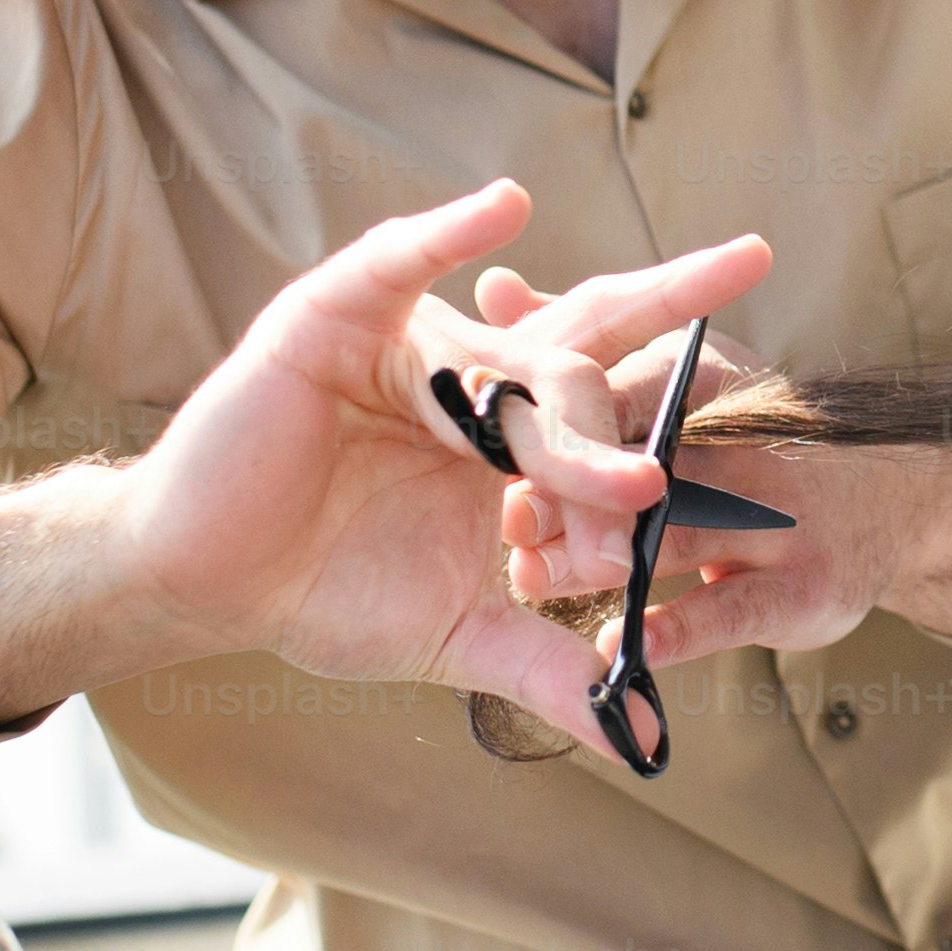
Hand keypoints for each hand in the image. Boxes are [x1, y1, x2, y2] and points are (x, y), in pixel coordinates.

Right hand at [0, 185, 771, 739]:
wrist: (211, 580)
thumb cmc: (328, 593)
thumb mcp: (458, 637)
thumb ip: (551, 670)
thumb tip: (643, 739)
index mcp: (514, 445)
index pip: (615, 421)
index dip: (671, 442)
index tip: (740, 462)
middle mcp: (477, 380)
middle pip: (589, 353)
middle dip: (661, 352)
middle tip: (729, 331)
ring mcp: (411, 343)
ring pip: (511, 347)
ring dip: (565, 387)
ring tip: (615, 419)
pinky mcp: (338, 317)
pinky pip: (400, 262)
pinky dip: (448, 235)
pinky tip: (506, 210)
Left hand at [482, 296, 951, 669]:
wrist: (890, 506)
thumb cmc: (757, 442)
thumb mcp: (680, 377)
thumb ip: (585, 341)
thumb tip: (495, 287)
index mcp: (702, 382)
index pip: (612, 391)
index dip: (544, 416)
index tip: (478, 435)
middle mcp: (743, 441)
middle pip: (639, 461)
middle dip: (565, 489)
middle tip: (505, 522)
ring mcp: (779, 517)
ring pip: (676, 534)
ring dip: (601, 559)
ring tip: (534, 583)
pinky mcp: (803, 589)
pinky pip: (729, 611)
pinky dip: (673, 630)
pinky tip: (619, 648)